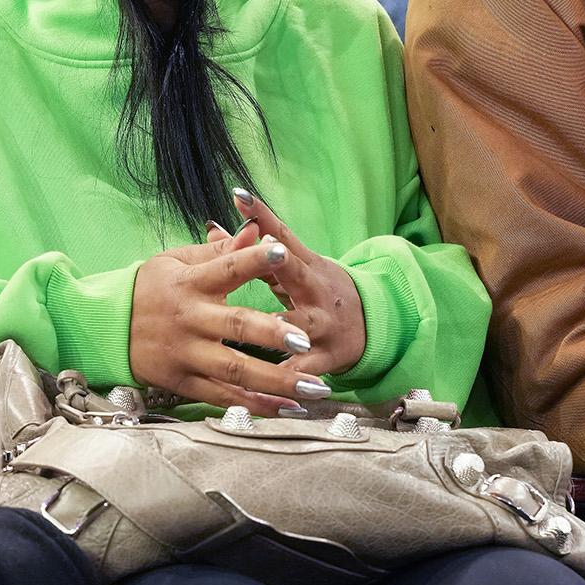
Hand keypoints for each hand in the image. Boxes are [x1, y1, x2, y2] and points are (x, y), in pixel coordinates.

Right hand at [129, 217, 334, 413]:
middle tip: (306, 339)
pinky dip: (255, 406)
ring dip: (277, 380)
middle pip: (236, 326)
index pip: (227, 268)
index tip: (282, 251)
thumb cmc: (151, 288)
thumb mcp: (178, 261)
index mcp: (192, 283)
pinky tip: (287, 409)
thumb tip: (256, 228)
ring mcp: (187, 354)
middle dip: (273, 334)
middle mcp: (191, 320)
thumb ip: (220, 251)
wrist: (107, 327)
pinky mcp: (183, 381)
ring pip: (235, 370)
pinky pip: (223, 396)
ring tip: (312, 388)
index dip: (254, 259)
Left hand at [217, 190, 366, 379]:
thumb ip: (253, 251)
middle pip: (296, 272)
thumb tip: (213, 226)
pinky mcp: (329, 355)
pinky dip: (295, 377)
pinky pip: (308, 367)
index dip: (261, 215)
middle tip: (260, 254)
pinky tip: (280, 388)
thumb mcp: (291, 267)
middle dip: (279, 264)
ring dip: (287, 327)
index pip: (280, 235)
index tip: (238, 195)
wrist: (372, 322)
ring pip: (303, 324)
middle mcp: (314, 289)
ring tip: (271, 328)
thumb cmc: (316, 289)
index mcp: (303, 264)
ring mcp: (323, 322)